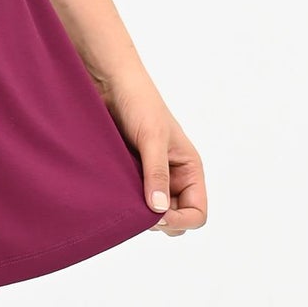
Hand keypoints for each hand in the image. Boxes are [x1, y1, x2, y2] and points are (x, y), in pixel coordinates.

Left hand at [104, 80, 206, 235]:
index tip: (156, 216)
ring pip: (151, 214)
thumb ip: (157, 174)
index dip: (180, 221)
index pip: (197, 213)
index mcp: (189, 169)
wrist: (110, 84)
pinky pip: (131, 202)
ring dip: (139, 214)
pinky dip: (124, 205)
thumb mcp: (152, 138)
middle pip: (175, 220)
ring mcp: (150, 178)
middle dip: (160, 222)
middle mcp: (173, 178)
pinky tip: (112, 196)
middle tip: (136, 212)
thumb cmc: (139, 102)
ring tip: (122, 200)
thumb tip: (159, 211)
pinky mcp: (129, 176)